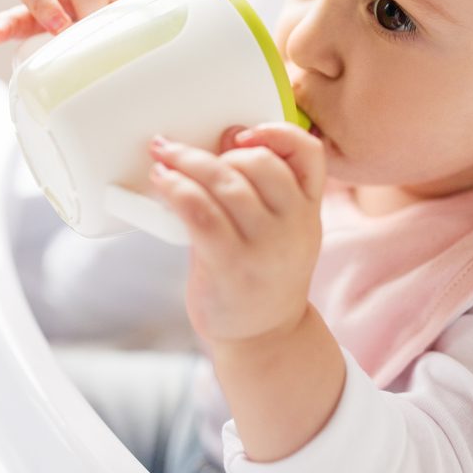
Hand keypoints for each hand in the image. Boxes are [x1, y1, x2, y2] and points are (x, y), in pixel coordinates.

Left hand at [148, 123, 325, 345]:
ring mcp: (264, 248)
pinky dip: (177, 189)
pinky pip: (201, 213)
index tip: (243, 133)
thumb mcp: (282, 230)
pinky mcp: (231, 266)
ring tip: (162, 159)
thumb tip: (223, 140)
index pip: (309, 154)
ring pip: (227, 184)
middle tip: (181, 151)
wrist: (265, 339)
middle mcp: (293, 226)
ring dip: (187, 163)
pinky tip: (162, 182)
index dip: (277, 133)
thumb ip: (261, 189)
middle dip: (215, 151)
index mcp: (308, 210)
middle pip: (260, 163)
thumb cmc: (261, 275)